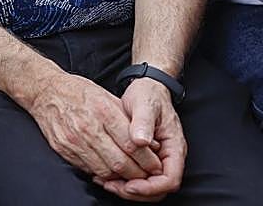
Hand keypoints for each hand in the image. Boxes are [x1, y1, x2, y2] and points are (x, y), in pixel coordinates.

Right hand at [25, 72, 162, 184]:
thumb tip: (150, 144)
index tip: (156, 165)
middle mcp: (88, 128)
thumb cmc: (78, 92)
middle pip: (121, 163)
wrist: (44, 91)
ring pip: (105, 171)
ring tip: (129, 173)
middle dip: (138, 173)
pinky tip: (108, 167)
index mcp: (103, 111)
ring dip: (121, 176)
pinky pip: (88, 169)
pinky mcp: (63, 149)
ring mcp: (73, 141)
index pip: (133, 145)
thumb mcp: (107, 97)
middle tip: (146, 174)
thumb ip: (128, 121)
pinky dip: (102, 172)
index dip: (149, 160)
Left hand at [95, 80, 185, 201]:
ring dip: (127, 188)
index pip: (169, 179)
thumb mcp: (144, 104)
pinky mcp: (144, 158)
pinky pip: (137, 175)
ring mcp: (157, 158)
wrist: (145, 89)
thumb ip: (144, 122)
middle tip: (111, 186)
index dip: (151, 187)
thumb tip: (141, 142)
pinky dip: (123, 179)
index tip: (131, 185)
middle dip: (136, 191)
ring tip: (105, 182)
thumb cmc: (147, 95)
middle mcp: (168, 157)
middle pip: (158, 188)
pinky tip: (105, 174)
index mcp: (174, 148)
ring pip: (147, 185)